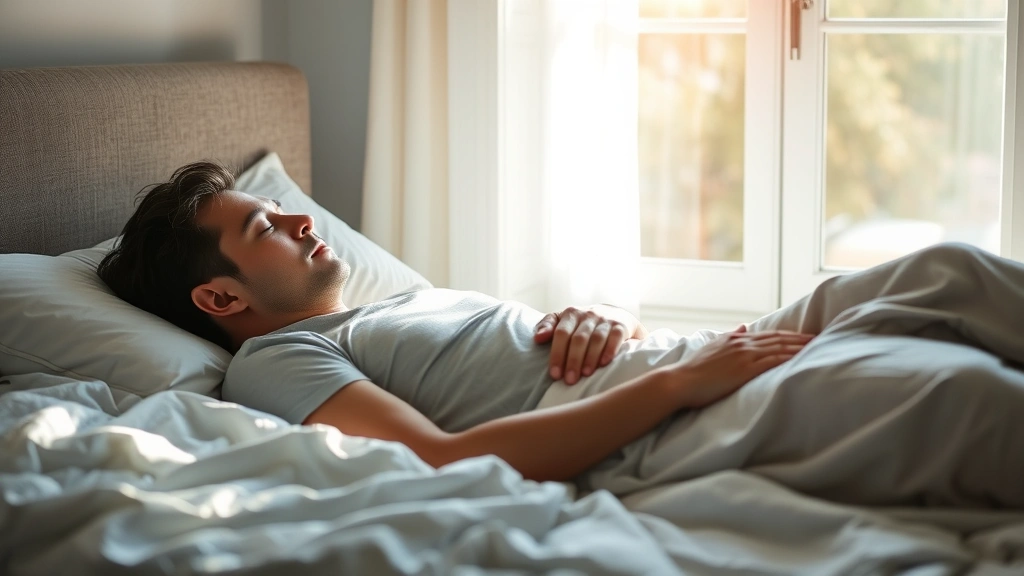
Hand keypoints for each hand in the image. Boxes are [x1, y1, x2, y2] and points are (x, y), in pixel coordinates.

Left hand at [534, 306, 631, 384]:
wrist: (616, 315)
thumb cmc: (583, 323)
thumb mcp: (564, 320)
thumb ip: (548, 326)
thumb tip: (537, 338)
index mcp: (571, 314)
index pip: (561, 333)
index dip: (557, 354)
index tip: (555, 374)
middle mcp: (588, 315)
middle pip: (578, 338)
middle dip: (573, 360)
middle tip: (569, 380)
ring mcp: (605, 320)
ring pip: (597, 338)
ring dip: (590, 357)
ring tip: (585, 374)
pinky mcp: (621, 326)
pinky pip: (615, 337)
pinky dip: (609, 350)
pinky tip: (604, 364)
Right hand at [672, 325, 813, 407]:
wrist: (680, 382)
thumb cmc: (693, 370)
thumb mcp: (712, 347)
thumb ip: (729, 337)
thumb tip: (743, 326)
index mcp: (735, 339)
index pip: (769, 334)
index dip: (789, 335)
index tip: (805, 335)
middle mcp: (742, 343)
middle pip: (778, 339)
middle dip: (800, 338)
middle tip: (820, 337)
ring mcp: (744, 355)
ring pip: (779, 348)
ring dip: (800, 347)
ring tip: (818, 346)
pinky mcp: (745, 369)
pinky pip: (773, 361)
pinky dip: (789, 358)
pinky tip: (802, 358)